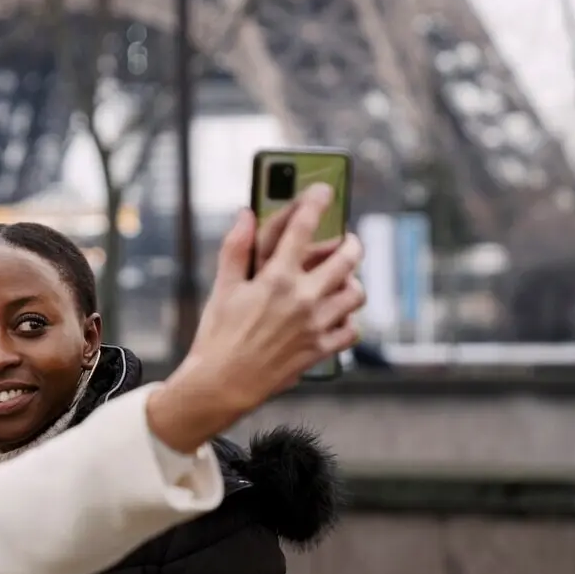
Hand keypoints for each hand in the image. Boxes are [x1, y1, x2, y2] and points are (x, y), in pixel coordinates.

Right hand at [148, 184, 363, 450]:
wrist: (223, 384)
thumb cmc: (218, 335)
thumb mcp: (222, 287)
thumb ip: (236, 247)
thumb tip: (245, 214)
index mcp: (277, 278)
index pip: (303, 228)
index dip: (316, 202)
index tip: (323, 189)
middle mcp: (303, 298)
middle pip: (347, 258)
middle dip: (350, 241)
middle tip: (347, 239)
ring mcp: (316, 325)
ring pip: (356, 293)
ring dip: (353, 281)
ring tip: (343, 278)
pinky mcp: (321, 349)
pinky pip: (352, 329)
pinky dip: (349, 319)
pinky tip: (337, 314)